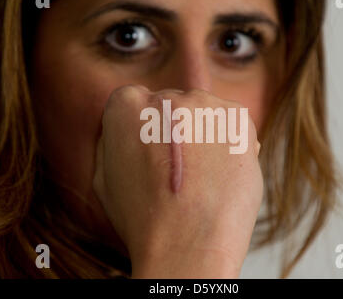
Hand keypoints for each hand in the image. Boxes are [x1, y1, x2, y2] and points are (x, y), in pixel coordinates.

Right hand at [93, 85, 262, 277]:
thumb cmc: (143, 219)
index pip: (135, 104)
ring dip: (202, 135)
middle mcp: (165, 96)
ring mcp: (205, 105)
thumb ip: (113, 141)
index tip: (153, 156)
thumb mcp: (104, 178)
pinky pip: (230, 123)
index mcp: (125, 104)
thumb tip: (130, 129)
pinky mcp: (238, 118)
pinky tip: (220, 172)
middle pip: (170, 107)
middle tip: (179, 170)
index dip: (144, 134)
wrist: (188, 245)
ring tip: (201, 176)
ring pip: (202, 113)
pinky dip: (228, 142)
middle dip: (173, 131)